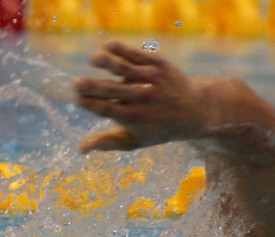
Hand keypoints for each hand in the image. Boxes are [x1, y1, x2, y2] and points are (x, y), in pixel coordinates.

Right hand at [75, 41, 207, 152]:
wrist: (194, 110)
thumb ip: (108, 142)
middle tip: (77, 84)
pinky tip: (107, 45)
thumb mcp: (136, 140)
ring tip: (94, 60)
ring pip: (126, 69)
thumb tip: (79, 148)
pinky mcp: (158, 64)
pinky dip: (123, 50)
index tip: (77, 99)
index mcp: (135, 118)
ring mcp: (152, 80)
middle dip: (94, 88)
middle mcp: (144, 99)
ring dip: (109, 63)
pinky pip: (138, 55)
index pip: (108, 110)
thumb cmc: (158, 127)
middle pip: (114, 91)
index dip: (91, 105)